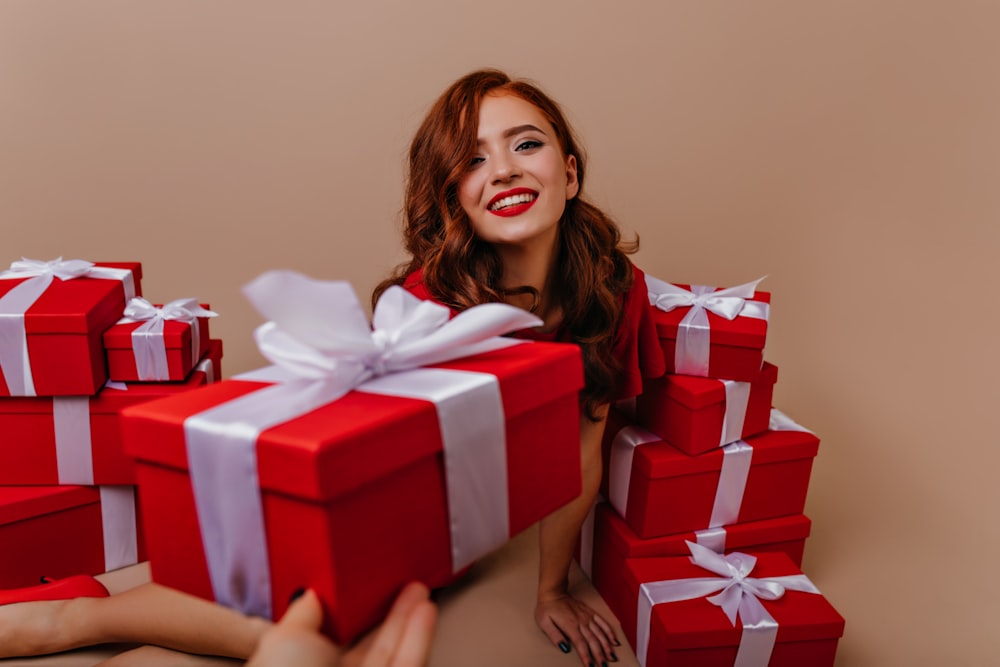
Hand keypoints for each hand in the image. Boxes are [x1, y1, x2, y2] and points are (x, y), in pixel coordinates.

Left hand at [247, 582, 436, 666]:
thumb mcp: (285, 639)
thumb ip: (303, 614)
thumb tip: (313, 596)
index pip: (326, 640)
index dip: (346, 613)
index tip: (360, 587)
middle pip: (365, 647)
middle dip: (383, 613)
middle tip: (397, 585)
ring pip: (391, 654)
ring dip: (407, 620)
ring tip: (417, 590)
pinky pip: (409, 663)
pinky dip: (420, 637)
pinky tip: (425, 611)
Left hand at [535, 592, 617, 665]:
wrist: (553, 592)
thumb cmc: (547, 608)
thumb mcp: (544, 622)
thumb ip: (554, 636)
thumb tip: (564, 648)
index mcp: (570, 625)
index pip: (580, 644)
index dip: (586, 656)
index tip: (590, 666)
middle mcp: (581, 621)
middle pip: (593, 641)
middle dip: (599, 655)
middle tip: (604, 666)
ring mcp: (587, 616)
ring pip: (600, 633)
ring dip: (607, 646)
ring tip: (612, 657)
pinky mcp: (590, 613)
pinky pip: (602, 622)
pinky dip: (609, 632)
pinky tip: (614, 641)